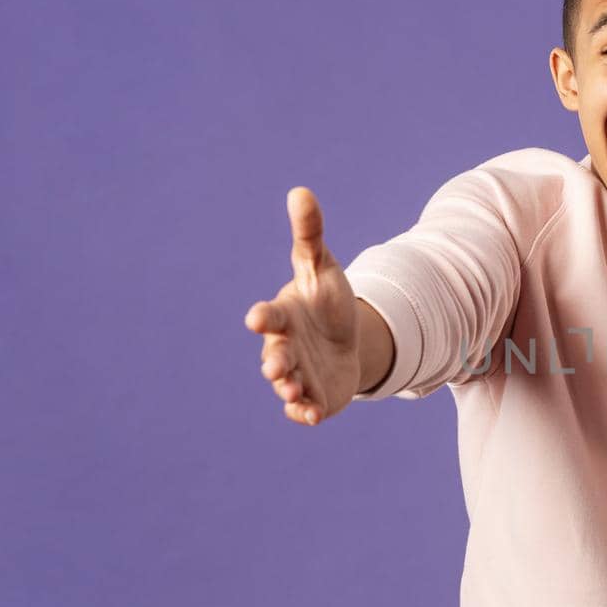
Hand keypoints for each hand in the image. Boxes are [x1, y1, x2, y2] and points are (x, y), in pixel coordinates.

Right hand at [243, 187, 360, 425]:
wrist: (347, 339)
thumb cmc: (327, 301)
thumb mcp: (322, 267)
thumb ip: (310, 235)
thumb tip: (301, 191)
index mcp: (283, 316)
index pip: (269, 317)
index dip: (264, 318)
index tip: (258, 318)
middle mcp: (284, 348)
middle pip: (274, 356)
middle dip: (275, 362)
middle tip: (277, 367)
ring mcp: (297, 374)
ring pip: (286, 385)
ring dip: (288, 389)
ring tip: (294, 390)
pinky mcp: (313, 396)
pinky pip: (304, 408)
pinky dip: (305, 412)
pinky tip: (313, 415)